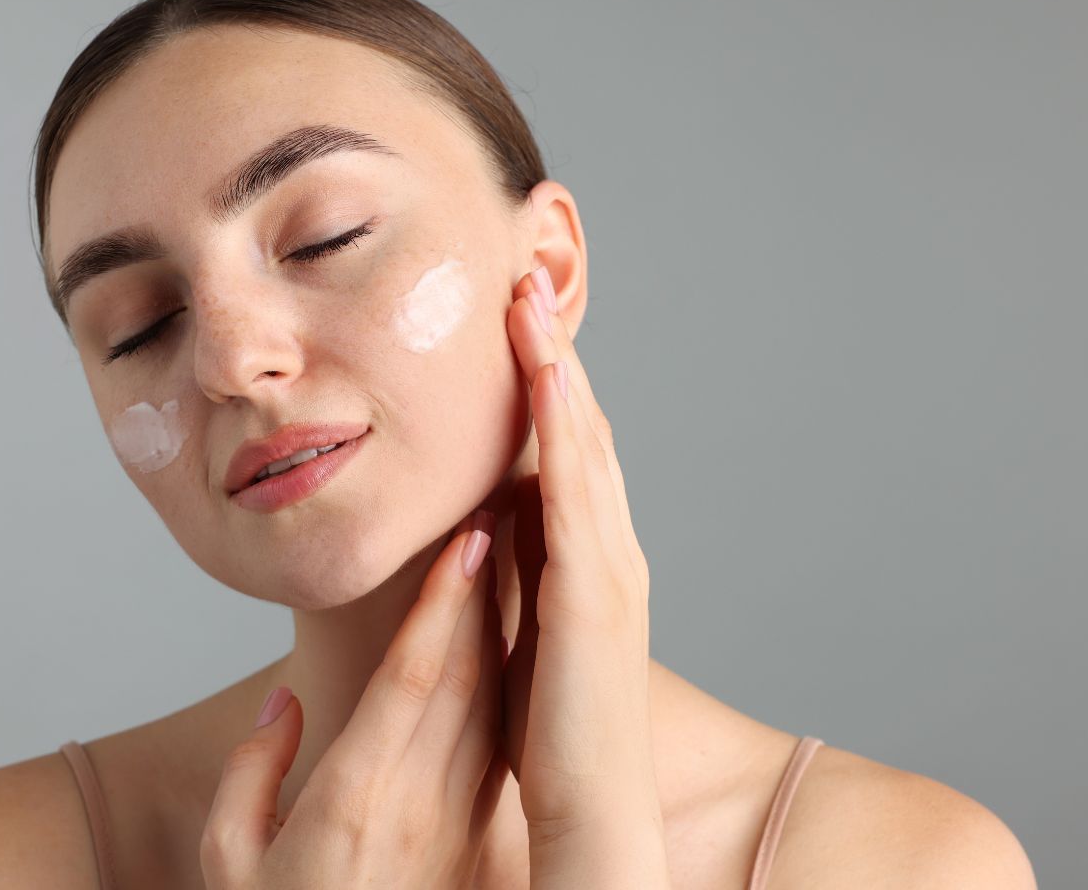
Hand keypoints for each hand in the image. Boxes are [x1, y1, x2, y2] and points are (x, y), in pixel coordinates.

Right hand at [200, 508, 508, 889]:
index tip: (469, 540)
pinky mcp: (474, 835)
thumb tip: (283, 701)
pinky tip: (519, 638)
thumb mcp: (227, 863)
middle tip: (505, 506)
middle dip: (490, 588)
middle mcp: (418, 802)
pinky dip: (514, 681)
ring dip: (510, 625)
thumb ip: (249, 774)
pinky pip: (500, 742)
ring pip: (494, 703)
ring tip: (520, 551)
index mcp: (355, 796)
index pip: (412, 682)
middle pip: (467, 676)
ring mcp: (455, 820)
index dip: (445, 607)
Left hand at [500, 265, 670, 886]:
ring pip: (585, 444)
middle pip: (582, 428)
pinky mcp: (594, 594)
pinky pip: (577, 494)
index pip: (566, 451)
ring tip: (528, 301)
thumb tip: (477, 523)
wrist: (589, 808)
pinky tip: (546, 380)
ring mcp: (609, 566)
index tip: (513, 322)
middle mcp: (609, 547)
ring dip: (557, 368)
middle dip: (553, 352)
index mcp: (588, 557)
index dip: (545, 381)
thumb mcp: (521, 629)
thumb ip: (510, 573)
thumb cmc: (548, 731)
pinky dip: (564, 432)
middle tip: (524, 279)